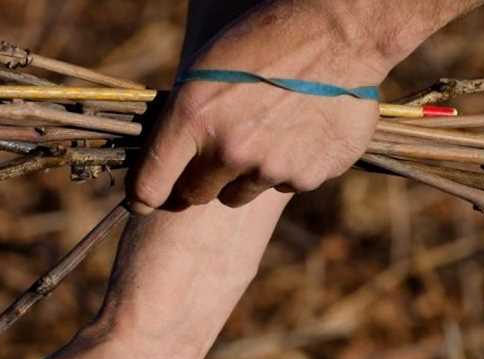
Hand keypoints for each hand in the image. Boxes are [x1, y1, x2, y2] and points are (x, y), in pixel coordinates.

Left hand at [127, 1, 390, 213]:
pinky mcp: (308, 176)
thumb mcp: (206, 68)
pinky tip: (300, 129)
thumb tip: (165, 162)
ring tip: (267, 129)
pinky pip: (285, 184)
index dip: (142, 196)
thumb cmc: (266, 40)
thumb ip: (184, 120)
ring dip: (246, 172)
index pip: (149, 186)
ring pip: (240, 193)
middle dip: (202, 176)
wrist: (341, 32)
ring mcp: (271, 168)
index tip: (142, 201)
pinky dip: (289, 165)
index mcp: (193, 119)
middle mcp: (229, 151)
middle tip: (220, 146)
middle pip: (196, 194)